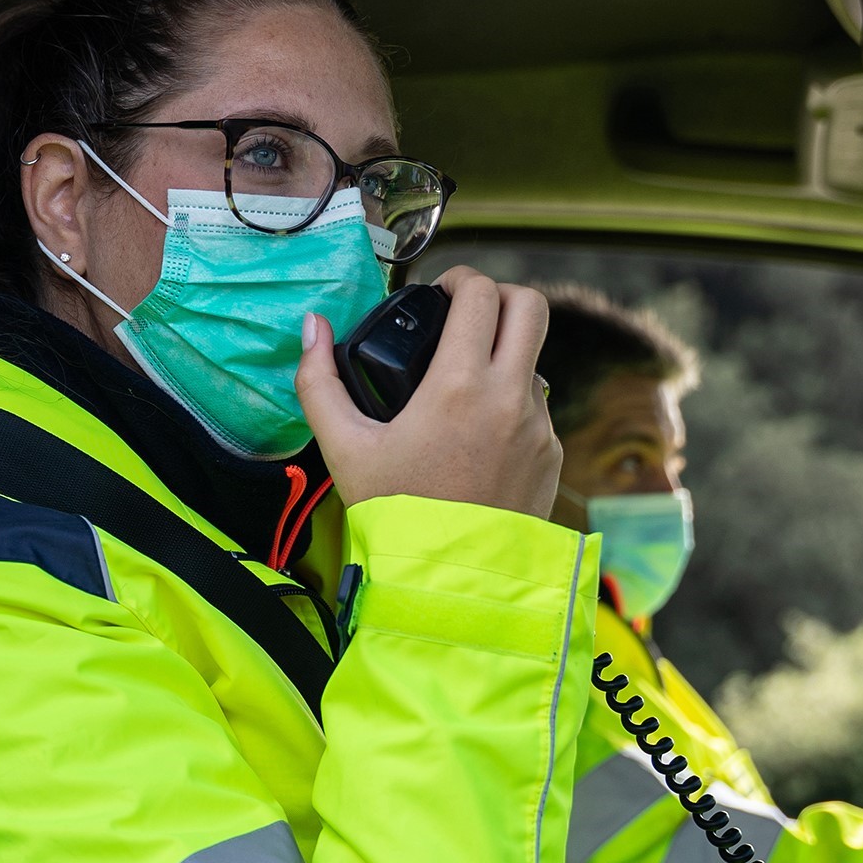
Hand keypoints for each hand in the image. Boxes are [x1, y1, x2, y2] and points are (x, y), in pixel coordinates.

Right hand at [296, 266, 561, 518]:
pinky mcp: (550, 456)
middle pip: (531, 306)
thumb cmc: (394, 515)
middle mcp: (510, 398)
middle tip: (466, 314)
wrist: (448, 582)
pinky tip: (476, 435)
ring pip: (533, 360)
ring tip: (463, 383)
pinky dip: (510, 406)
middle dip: (499, 297)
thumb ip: (319, 381)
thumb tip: (313, 327)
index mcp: (460, 385)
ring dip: (504, 355)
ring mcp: (538, 427)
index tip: (442, 293)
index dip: (461, 279)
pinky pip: (536, 409)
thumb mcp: (344, 448)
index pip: (482, 294)